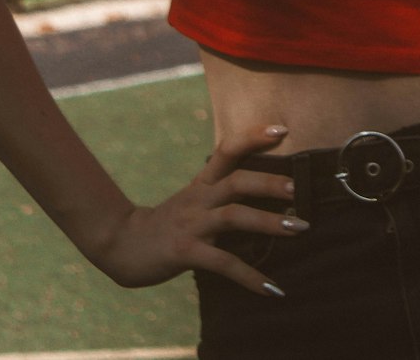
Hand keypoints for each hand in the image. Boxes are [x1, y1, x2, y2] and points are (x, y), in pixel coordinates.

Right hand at [93, 124, 304, 292]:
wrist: (120, 245)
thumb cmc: (165, 224)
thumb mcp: (192, 201)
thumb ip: (220, 194)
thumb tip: (263, 194)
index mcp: (201, 184)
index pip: (227, 150)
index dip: (253, 137)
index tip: (282, 130)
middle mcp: (198, 198)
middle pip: (237, 181)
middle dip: (270, 184)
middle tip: (299, 190)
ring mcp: (192, 224)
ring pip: (234, 215)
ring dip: (270, 222)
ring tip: (299, 229)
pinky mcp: (185, 252)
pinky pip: (223, 263)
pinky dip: (251, 277)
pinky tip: (273, 289)